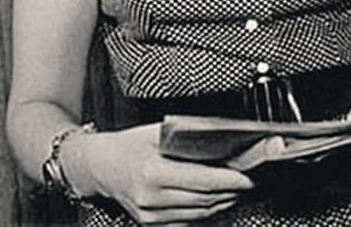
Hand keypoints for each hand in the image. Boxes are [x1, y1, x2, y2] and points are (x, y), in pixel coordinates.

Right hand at [61, 123, 253, 223]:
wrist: (101, 165)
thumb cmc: (130, 144)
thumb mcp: (158, 133)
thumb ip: (187, 140)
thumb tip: (222, 143)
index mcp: (153, 173)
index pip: (203, 181)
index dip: (230, 181)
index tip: (248, 177)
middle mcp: (151, 199)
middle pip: (204, 200)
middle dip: (231, 191)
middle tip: (249, 181)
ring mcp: (150, 216)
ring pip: (199, 214)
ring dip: (222, 203)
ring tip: (237, 190)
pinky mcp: (151, 225)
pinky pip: (187, 222)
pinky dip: (205, 212)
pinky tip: (216, 201)